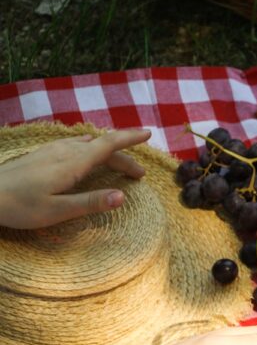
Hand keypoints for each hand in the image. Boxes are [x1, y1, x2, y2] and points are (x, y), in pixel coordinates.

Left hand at [0, 129, 150, 228]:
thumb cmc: (20, 206)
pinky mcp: (43, 154)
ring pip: (89, 145)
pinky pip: (75, 145)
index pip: (109, 145)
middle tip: (139, 174)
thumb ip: (90, 202)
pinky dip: (92, 150)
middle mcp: (66, 151)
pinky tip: (87, 156)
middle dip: (124, 157)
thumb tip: (122, 196)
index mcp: (74, 164)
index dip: (129, 139)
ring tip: (118, 164)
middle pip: (102, 148)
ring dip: (108, 153)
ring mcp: (53, 150)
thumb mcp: (57, 211)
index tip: (148, 134)